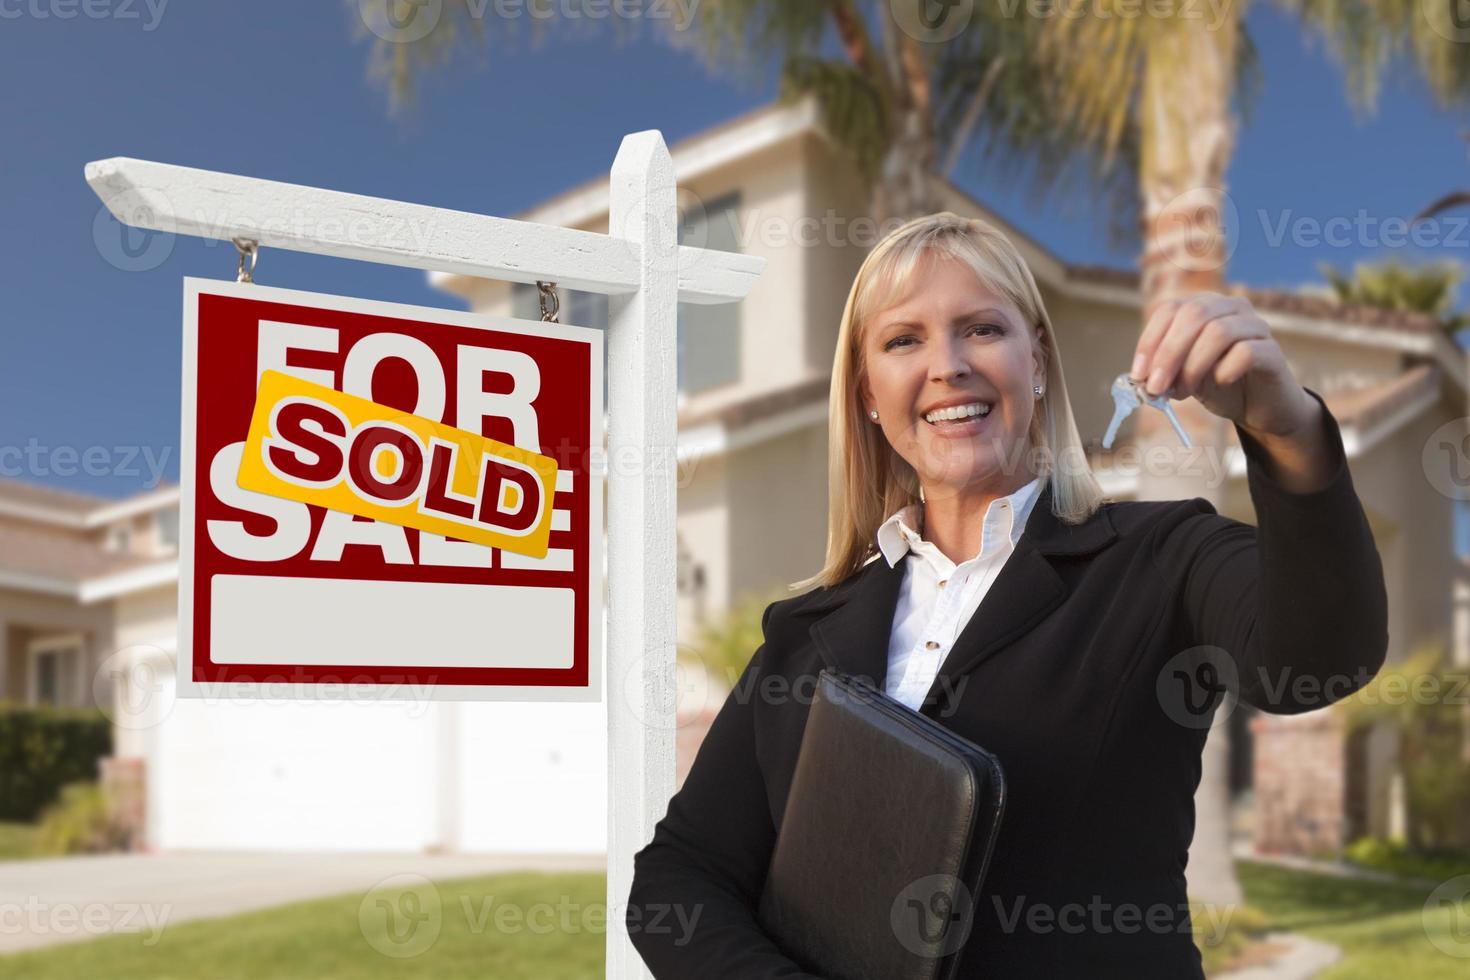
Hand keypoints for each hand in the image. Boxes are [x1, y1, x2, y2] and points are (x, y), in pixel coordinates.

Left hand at [1131, 293, 1316, 439]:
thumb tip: (1141, 377)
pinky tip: (1220, 383)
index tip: (1138, 374)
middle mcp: (1231, 308)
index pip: (1170, 309)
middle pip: (1194, 315)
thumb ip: (1164, 371)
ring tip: (1184, 392)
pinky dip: (1225, 370)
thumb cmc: (1218, 385)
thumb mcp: (1183, 376)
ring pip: (1218, 332)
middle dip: (1168, 354)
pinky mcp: (1273, 350)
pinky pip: (1246, 352)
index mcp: (1204, 307)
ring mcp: (1255, 326)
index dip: (1150, 341)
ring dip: (1193, 366)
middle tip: (1155, 388)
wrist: (1259, 407)